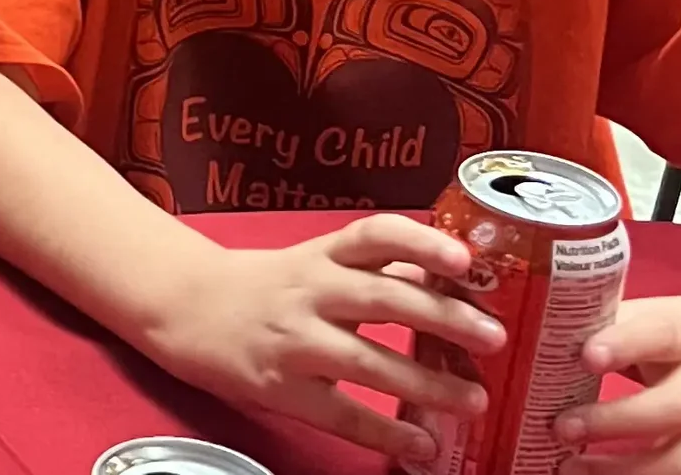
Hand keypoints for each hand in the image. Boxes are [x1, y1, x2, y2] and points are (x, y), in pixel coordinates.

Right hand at [136, 215, 504, 462]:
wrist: (186, 306)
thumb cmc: (264, 285)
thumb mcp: (313, 262)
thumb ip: (371, 270)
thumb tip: (444, 276)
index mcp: (321, 254)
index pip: (375, 235)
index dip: (422, 244)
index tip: (466, 260)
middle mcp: (310, 290)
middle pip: (384, 298)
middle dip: (444, 318)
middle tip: (494, 338)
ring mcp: (294, 339)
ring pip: (368, 362)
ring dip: (427, 385)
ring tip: (474, 401)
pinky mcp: (281, 386)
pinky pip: (340, 413)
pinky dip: (385, 433)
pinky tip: (423, 445)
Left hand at [552, 292, 680, 473]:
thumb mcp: (659, 316)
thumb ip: (610, 323)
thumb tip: (539, 330)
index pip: (659, 336)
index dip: (624, 344)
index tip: (586, 355)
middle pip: (672, 407)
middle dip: (615, 421)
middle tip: (561, 426)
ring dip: (625, 472)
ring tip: (570, 468)